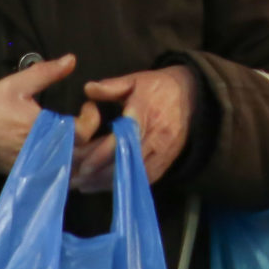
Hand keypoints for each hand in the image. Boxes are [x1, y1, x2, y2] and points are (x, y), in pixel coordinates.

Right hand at [0, 54, 101, 177]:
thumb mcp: (17, 84)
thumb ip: (46, 73)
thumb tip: (72, 59)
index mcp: (41, 129)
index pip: (81, 132)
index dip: (92, 119)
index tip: (89, 106)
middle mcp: (42, 153)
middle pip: (83, 156)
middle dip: (95, 141)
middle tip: (96, 124)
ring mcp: (37, 168)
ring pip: (74, 171)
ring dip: (87, 158)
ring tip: (91, 140)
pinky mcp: (32, 176)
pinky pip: (61, 180)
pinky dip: (74, 171)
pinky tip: (78, 157)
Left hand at [85, 66, 199, 186]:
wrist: (191, 95)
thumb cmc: (157, 87)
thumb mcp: (134, 80)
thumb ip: (110, 86)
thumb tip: (87, 89)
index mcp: (144, 114)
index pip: (121, 141)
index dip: (101, 156)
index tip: (83, 167)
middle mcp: (156, 135)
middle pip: (126, 162)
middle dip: (100, 175)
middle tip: (76, 182)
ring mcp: (164, 150)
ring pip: (136, 174)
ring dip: (111, 183)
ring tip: (87, 187)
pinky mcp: (168, 160)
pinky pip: (148, 178)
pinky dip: (128, 185)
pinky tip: (109, 187)